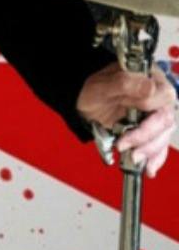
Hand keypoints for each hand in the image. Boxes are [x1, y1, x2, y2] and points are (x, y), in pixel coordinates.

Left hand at [76, 62, 176, 176]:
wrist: (84, 100)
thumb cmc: (94, 90)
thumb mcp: (103, 85)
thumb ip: (125, 83)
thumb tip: (150, 87)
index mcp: (152, 80)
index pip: (163, 100)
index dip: (147, 119)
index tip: (127, 131)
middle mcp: (160, 97)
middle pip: (165, 121)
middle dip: (147, 139)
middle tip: (127, 149)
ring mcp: (158, 114)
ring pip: (164, 135)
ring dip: (150, 151)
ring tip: (134, 159)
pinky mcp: (153, 129)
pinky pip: (161, 144)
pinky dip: (156, 158)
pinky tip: (149, 168)